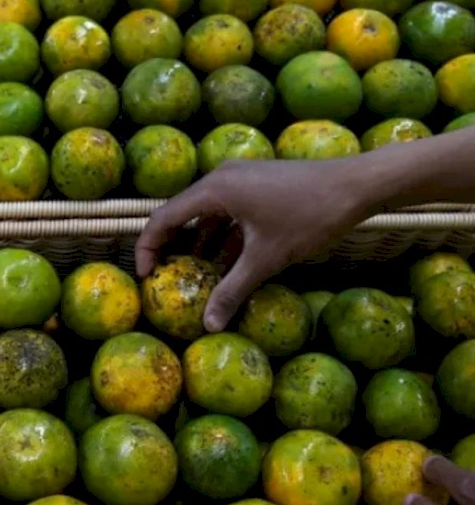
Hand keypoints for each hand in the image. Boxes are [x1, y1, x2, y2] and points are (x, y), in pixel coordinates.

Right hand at [135, 158, 373, 332]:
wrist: (358, 184)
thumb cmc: (309, 216)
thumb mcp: (266, 259)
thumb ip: (232, 290)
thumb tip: (208, 325)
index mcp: (214, 189)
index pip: (163, 219)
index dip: (147, 249)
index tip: (145, 278)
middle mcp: (220, 178)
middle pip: (180, 214)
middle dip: (171, 249)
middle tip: (165, 279)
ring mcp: (239, 178)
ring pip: (205, 214)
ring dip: (198, 244)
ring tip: (197, 277)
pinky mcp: (256, 184)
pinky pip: (226, 211)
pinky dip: (221, 236)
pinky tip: (228, 264)